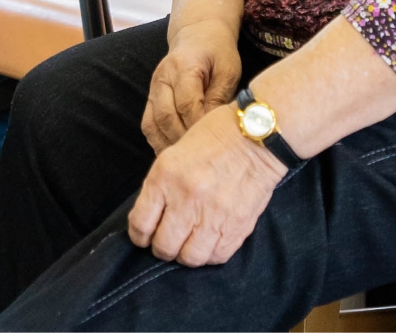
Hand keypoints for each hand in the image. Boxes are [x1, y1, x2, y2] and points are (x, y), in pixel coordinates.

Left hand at [127, 103, 285, 266]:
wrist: (256, 136)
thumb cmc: (212, 138)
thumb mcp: (174, 153)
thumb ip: (161, 187)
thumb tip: (152, 218)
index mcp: (165, 177)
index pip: (140, 224)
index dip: (139, 236)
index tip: (145, 235)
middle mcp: (187, 199)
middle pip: (164, 247)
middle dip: (161, 248)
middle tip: (168, 241)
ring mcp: (214, 215)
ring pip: (190, 258)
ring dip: (186, 255)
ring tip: (189, 244)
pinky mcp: (238, 225)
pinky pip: (217, 256)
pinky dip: (210, 254)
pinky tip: (210, 241)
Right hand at [141, 20, 241, 152]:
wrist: (198, 34)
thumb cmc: (217, 52)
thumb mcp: (228, 70)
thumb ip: (220, 97)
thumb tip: (213, 127)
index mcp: (183, 66)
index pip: (187, 103)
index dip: (198, 126)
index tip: (213, 142)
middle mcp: (162, 77)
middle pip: (166, 116)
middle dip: (183, 139)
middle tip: (201, 157)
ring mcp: (153, 88)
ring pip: (152, 123)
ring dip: (168, 144)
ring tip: (186, 160)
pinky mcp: (150, 97)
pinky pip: (148, 124)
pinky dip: (158, 141)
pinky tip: (174, 152)